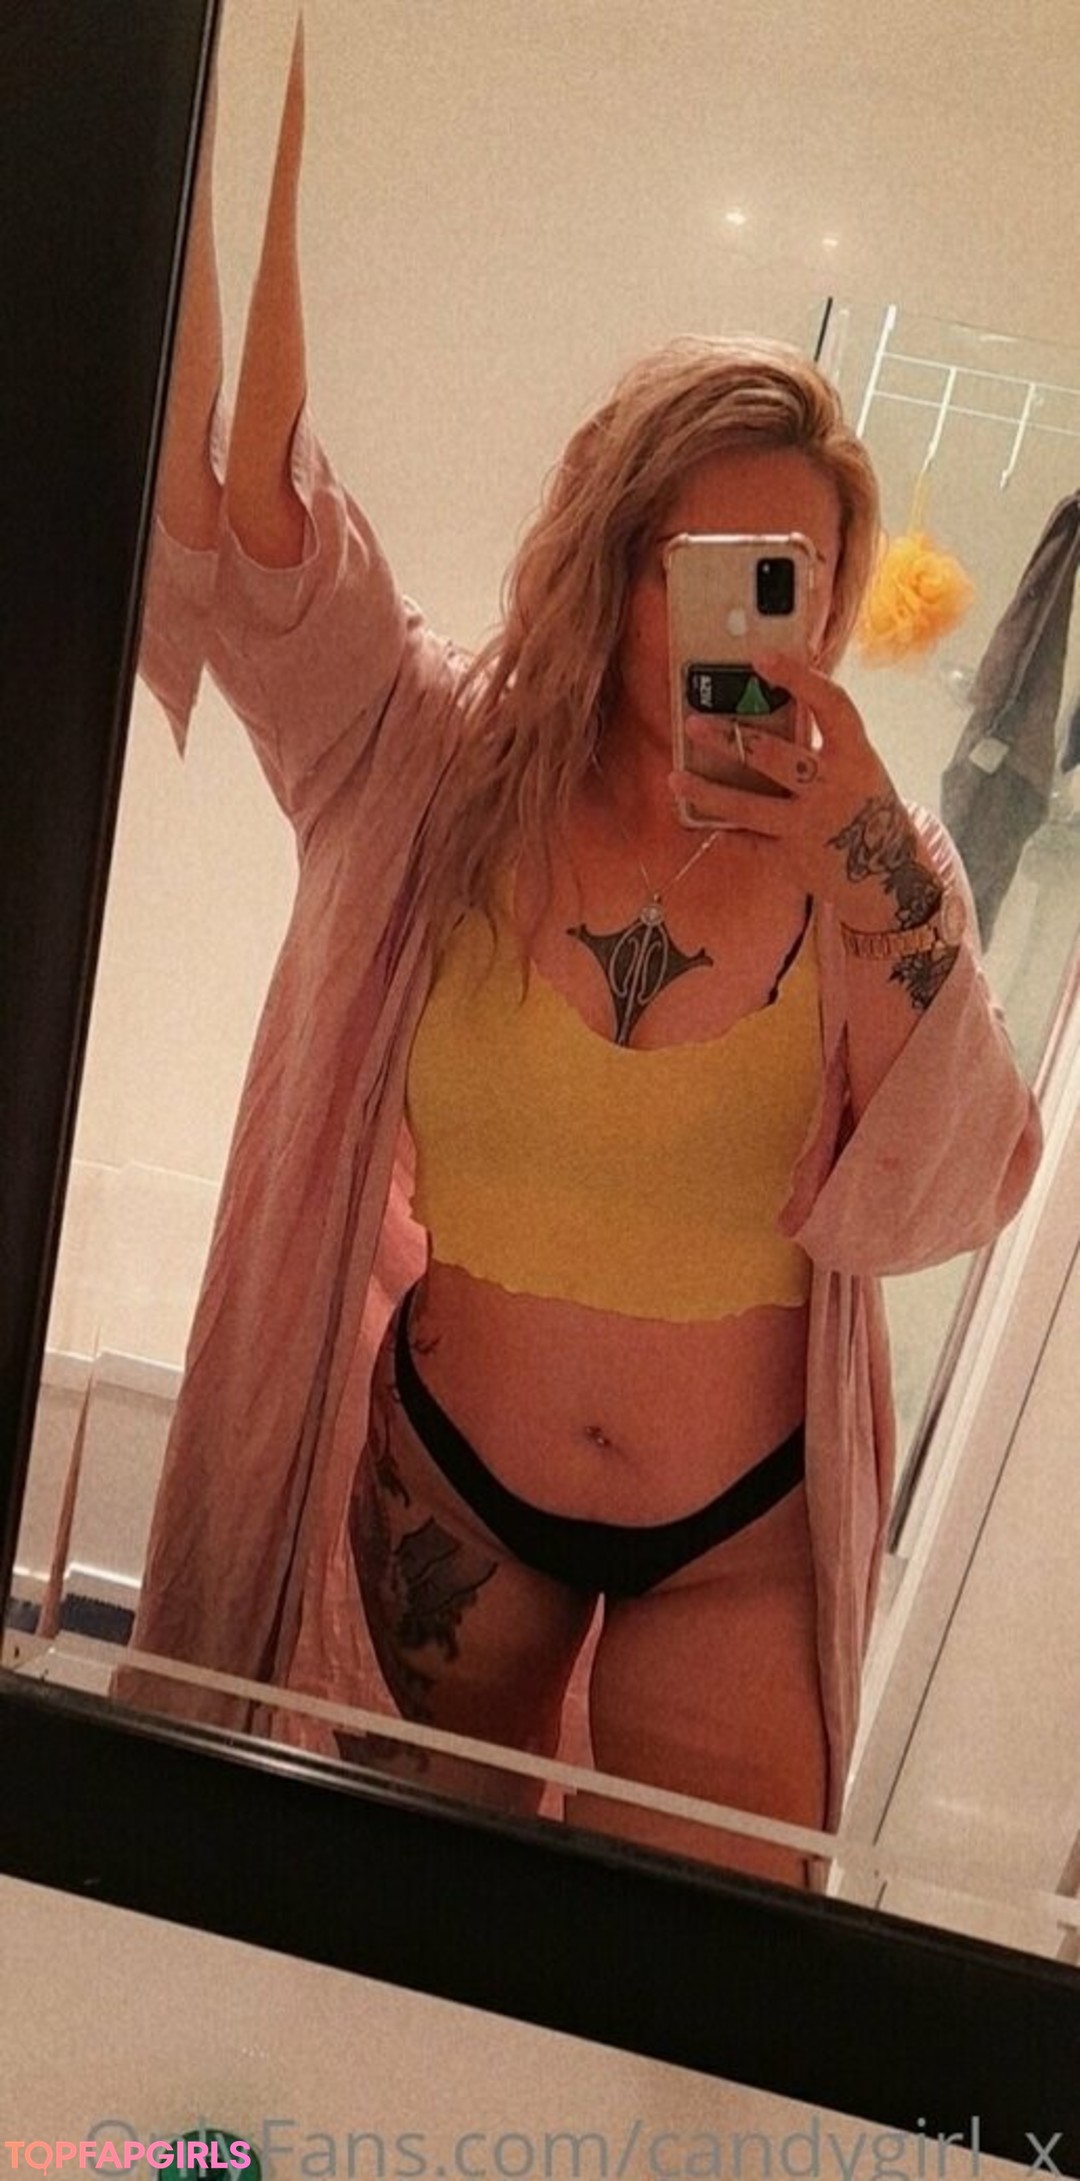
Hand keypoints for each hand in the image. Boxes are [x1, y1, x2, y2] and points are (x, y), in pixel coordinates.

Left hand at [671, 649, 942, 928]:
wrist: (889, 877)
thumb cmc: (865, 807)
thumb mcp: (858, 768)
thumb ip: (824, 741)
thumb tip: (775, 696)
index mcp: (855, 757)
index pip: (831, 706)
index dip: (798, 678)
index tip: (762, 658)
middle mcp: (833, 789)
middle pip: (774, 757)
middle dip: (729, 739)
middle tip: (693, 723)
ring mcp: (809, 827)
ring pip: (747, 807)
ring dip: (706, 791)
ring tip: (675, 778)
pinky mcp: (791, 858)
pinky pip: (747, 839)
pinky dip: (721, 827)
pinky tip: (693, 816)